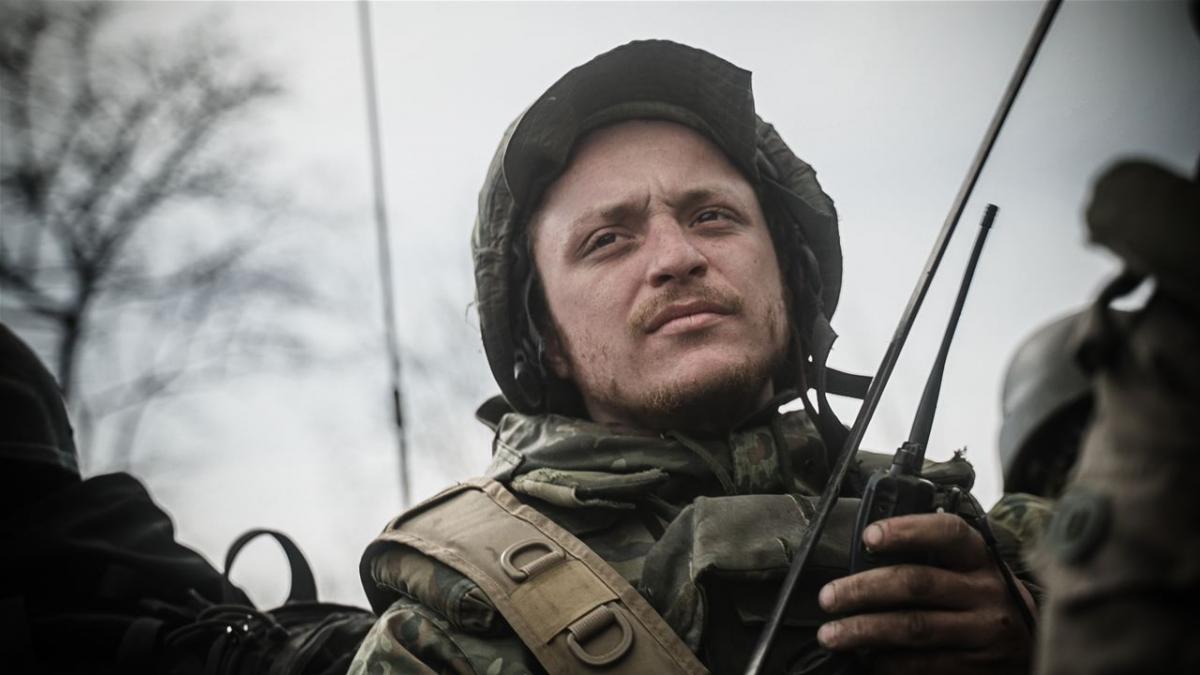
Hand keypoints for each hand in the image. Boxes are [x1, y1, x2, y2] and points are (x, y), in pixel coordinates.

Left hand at [816, 513, 1034, 673]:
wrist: (1036, 642)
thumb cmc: (984, 596)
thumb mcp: (970, 568)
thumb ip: (931, 558)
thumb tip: (865, 557)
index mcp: (980, 558)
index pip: (947, 533)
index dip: (907, 531)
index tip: (869, 536)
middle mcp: (986, 592)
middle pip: (917, 584)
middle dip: (864, 589)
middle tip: (828, 597)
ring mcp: (984, 632)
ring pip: (914, 628)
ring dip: (865, 631)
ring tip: (832, 634)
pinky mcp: (978, 667)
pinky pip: (924, 665)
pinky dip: (888, 662)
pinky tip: (866, 658)